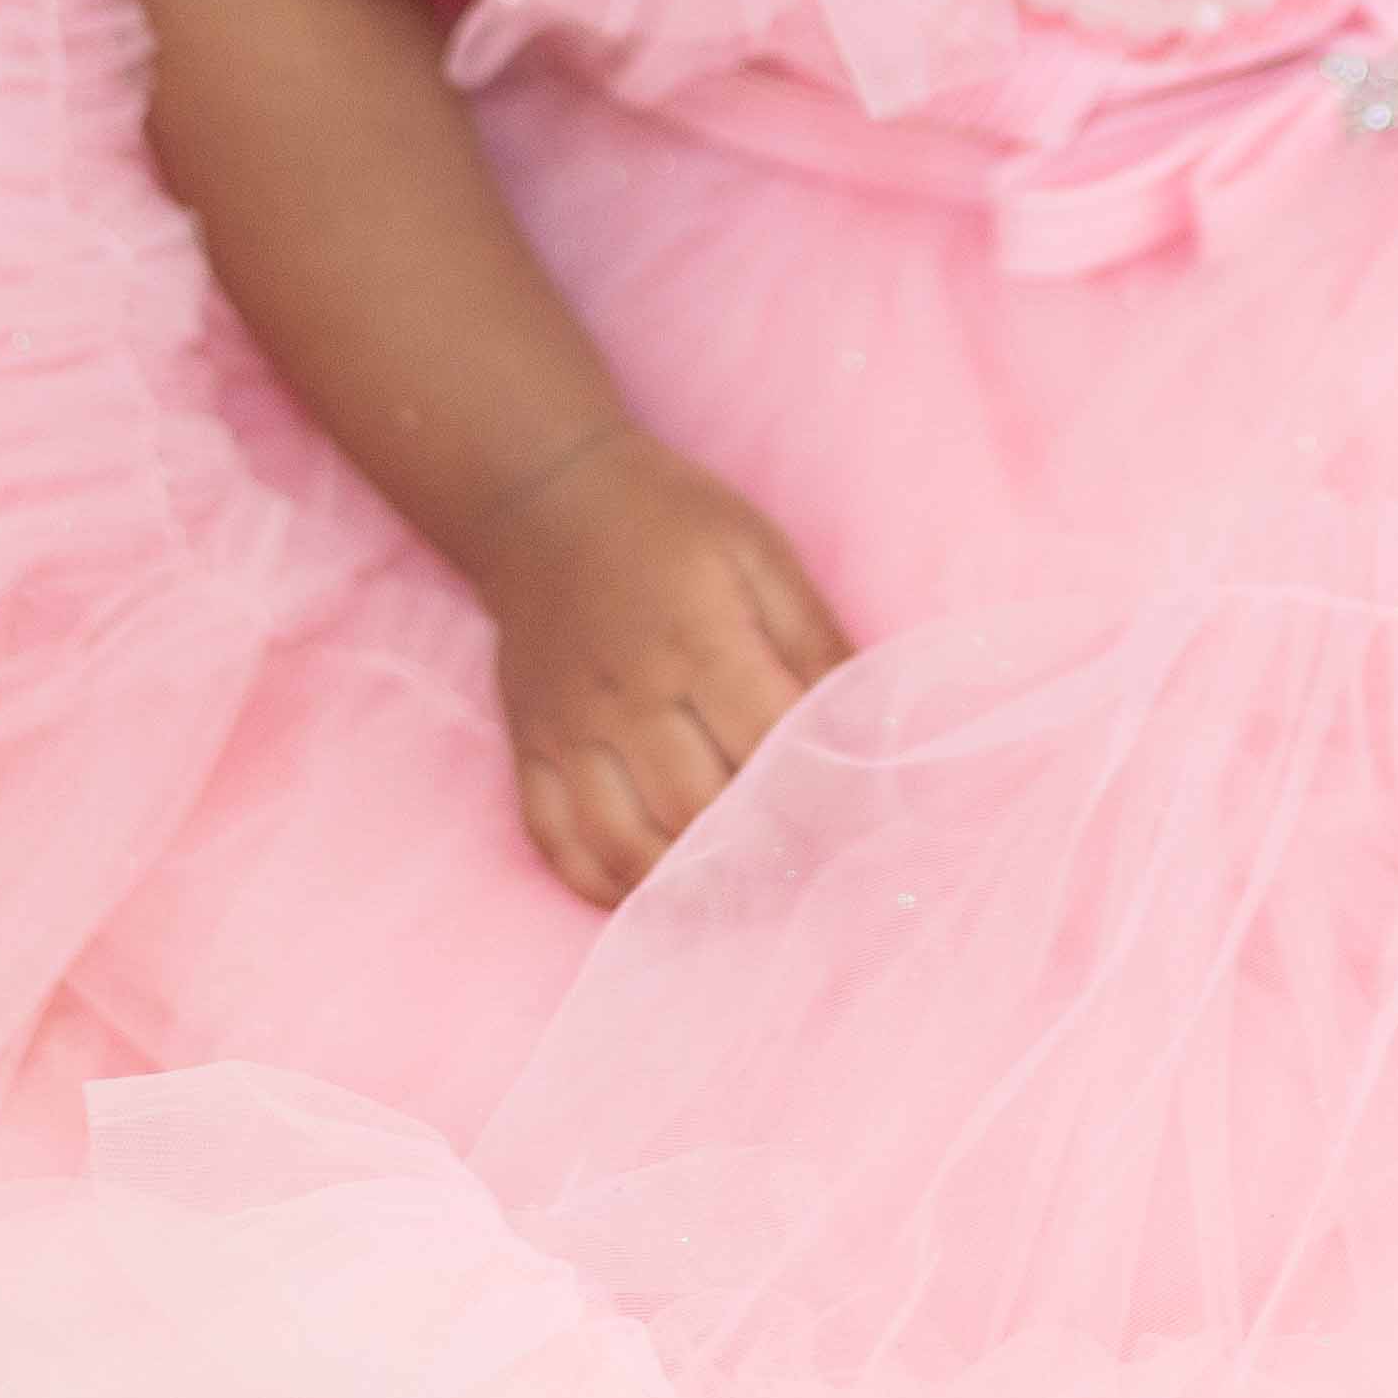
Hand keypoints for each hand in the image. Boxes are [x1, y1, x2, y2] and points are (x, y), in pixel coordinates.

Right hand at [457, 423, 852, 907]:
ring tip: (736, 901)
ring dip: (683, 888)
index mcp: (699, 639)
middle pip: (698, 809)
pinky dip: (600, 886)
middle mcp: (628, 696)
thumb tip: (868, 722)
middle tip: (803, 877)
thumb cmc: (670, 522)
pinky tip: (650, 897)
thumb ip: (815, 640)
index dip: (816, 796)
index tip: (854, 827)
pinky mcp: (529, 745)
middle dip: (758, 855)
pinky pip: (554, 840)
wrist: (542, 497)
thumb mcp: (761, 553)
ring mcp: (568, 728)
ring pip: (623, 845)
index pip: (768, 747)